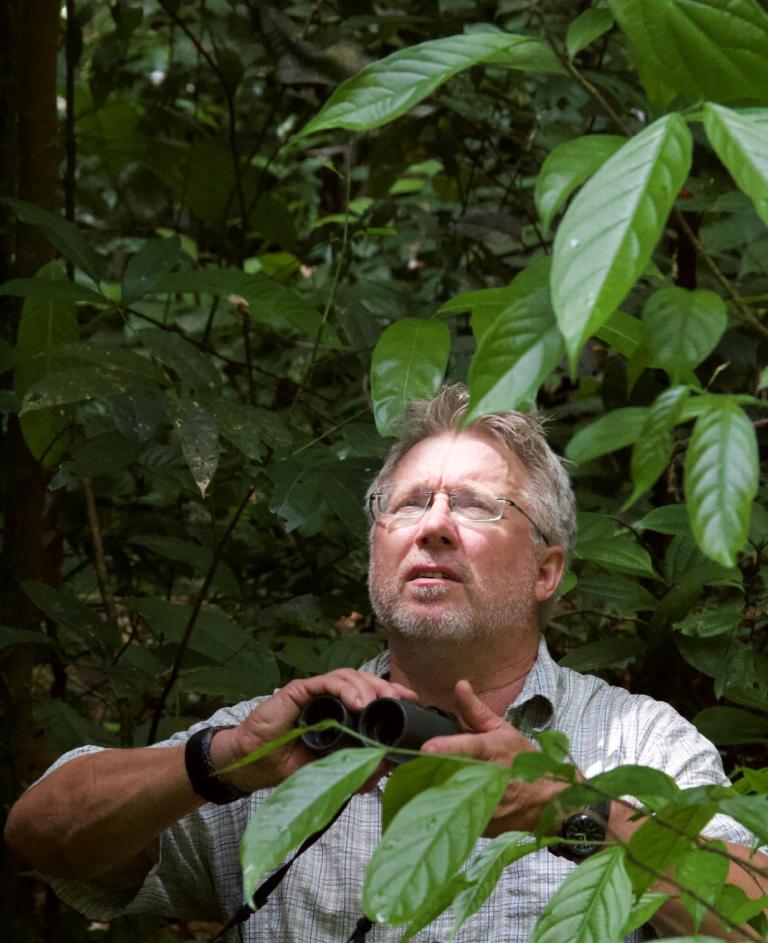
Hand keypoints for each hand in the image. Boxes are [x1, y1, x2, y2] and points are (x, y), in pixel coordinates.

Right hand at [215, 669, 416, 792]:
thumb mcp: (332, 772)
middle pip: (365, 681)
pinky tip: (358, 701)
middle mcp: (331, 697)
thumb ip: (358, 769)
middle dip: (386, 687)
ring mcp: (315, 692)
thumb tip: (390, 764)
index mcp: (342, 712)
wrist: (254, 766)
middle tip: (402, 698)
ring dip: (368, 686)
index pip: (372, 695)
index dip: (393, 694)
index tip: (415, 701)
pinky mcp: (298, 690)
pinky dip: (345, 688)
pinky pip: (325, 681)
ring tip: (380, 701)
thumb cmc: (291, 765)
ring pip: (349, 676)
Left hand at [420, 679, 564, 835]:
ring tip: (417, 784)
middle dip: (429, 772)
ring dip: (434, 792)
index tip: (427, 748)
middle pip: (452, 775)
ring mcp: (486, 806)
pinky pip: (456, 818)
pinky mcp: (482, 827)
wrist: (549, 800)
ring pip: (451, 800)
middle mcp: (489, 779)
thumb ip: (476, 711)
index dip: (448, 748)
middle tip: (409, 767)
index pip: (469, 747)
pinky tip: (438, 803)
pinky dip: (445, 810)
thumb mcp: (503, 731)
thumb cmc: (524, 761)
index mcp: (493, 752)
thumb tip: (460, 686)